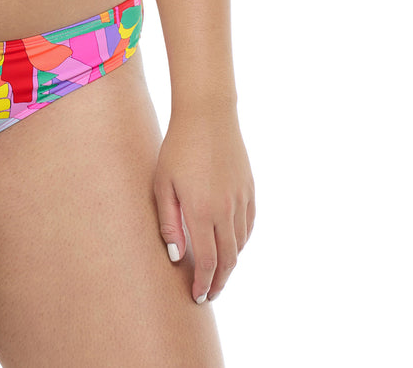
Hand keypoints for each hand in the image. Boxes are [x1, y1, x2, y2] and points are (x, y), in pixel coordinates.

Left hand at [153, 103, 254, 303]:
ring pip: (240, 244)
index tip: (198, 298)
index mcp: (201, 212)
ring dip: (231, 263)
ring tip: (219, 274)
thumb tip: (176, 257)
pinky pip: (249, 224)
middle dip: (219, 282)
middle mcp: (225, 210)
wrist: (207, 115)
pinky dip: (242, 241)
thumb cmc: (177, 148)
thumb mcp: (162, 184)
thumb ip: (169, 223)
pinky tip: (233, 245)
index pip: (207, 261)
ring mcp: (241, 199)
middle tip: (209, 295)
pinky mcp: (250, 189)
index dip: (204, 284)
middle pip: (228, 259)